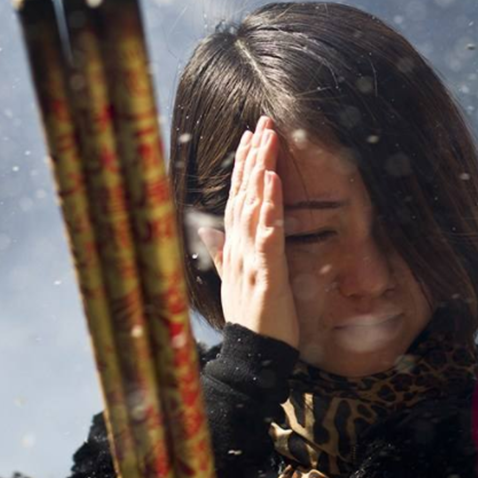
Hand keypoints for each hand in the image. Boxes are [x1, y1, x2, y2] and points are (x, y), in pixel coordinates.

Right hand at [197, 116, 298, 350]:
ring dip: (259, 172)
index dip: (243, 167)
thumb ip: (221, 252)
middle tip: (262, 123)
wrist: (254, 354)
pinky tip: (270, 184)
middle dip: (253, 157)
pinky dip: (268, 207)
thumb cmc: (251, 319)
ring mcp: (249, 258)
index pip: (238, 198)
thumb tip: (207, 230)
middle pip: (244, 194)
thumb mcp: (235, 280)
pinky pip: (267, 234)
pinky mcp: (265, 272)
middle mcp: (239, 247)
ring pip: (253, 207)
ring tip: (266, 141)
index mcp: (236, 247)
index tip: (250, 137)